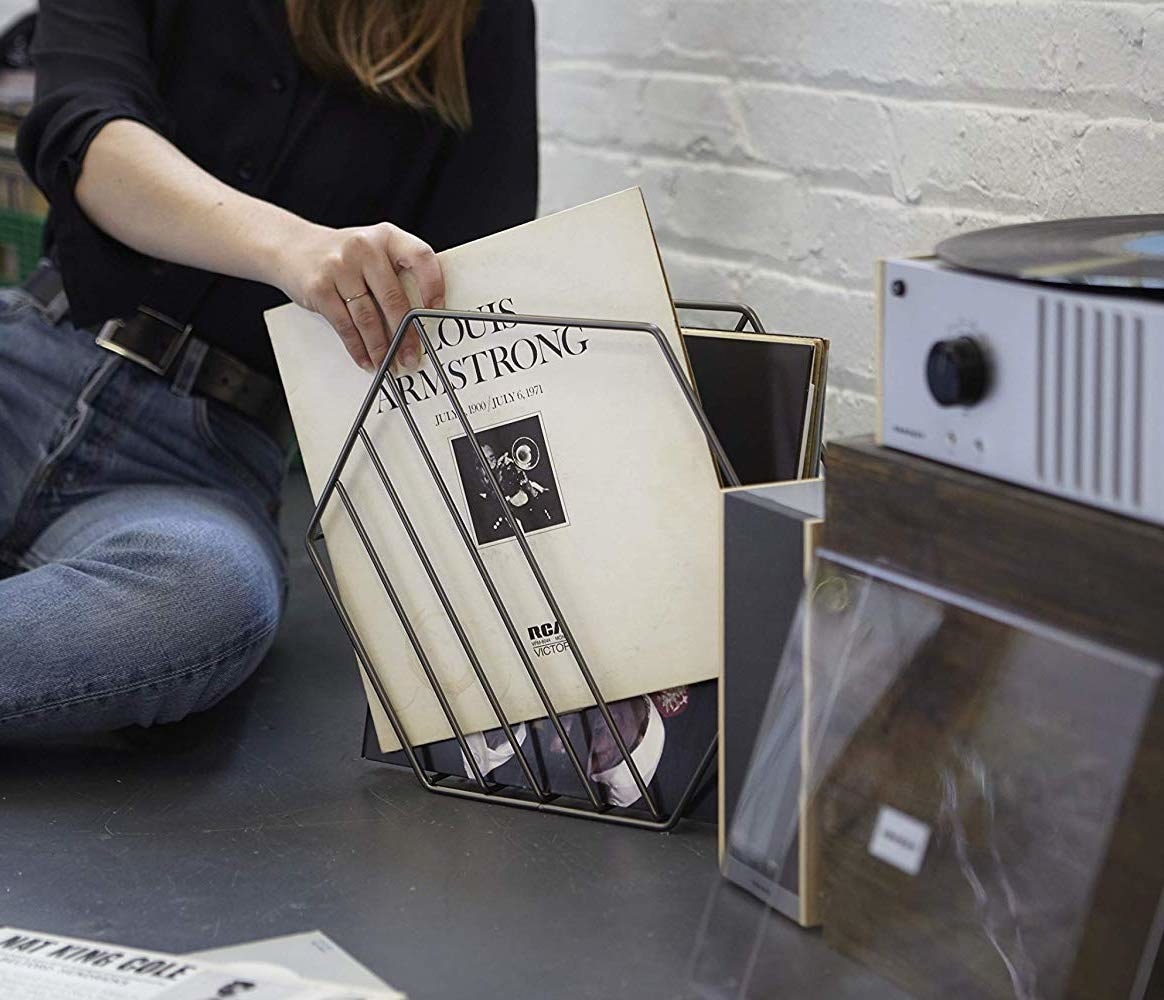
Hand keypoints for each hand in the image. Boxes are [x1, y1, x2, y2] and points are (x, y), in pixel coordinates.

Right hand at [275, 221, 443, 372]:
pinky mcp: (320, 287)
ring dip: (381, 348)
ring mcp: (340, 266)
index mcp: (387, 236)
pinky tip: (365, 359)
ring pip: (368, 317)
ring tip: (389, 364)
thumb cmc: (344, 256)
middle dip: (405, 335)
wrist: (292, 247)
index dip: (433, 286)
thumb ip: (397, 274)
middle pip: (393, 298)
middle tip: (412, 357)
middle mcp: (365, 247)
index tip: (436, 312)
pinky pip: (344, 325)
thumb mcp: (374, 252)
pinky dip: (357, 347)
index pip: (421, 257)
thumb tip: (421, 321)